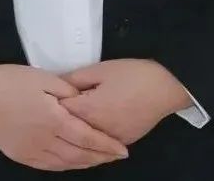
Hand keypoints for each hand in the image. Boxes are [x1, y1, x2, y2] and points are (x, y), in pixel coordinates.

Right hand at [0, 64, 129, 170]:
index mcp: (53, 119)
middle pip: (79, 155)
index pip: (87, 137)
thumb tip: (85, 103)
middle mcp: (45, 140)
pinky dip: (65, 166)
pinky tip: (73, 163)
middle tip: (116, 156)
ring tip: (99, 160)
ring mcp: (32, 151)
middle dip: (100, 157)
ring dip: (85, 164)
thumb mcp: (45, 78)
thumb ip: (68, 92)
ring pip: (65, 164)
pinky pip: (49, 166)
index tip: (123, 150)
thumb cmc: (13, 81)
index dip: (106, 145)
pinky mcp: (21, 156)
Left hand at [58, 58, 192, 145]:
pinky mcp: (122, 143)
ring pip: (85, 142)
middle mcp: (98, 131)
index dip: (53, 103)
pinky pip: (101, 145)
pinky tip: (90, 130)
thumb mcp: (101, 69)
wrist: (165, 87)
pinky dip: (93, 139)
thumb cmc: (133, 74)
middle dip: (61, 120)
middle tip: (58, 109)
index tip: (48, 97)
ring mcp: (111, 140)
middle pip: (70, 130)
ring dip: (76, 132)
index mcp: (90, 110)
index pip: (60, 112)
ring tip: (71, 121)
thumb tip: (56, 84)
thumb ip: (76, 78)